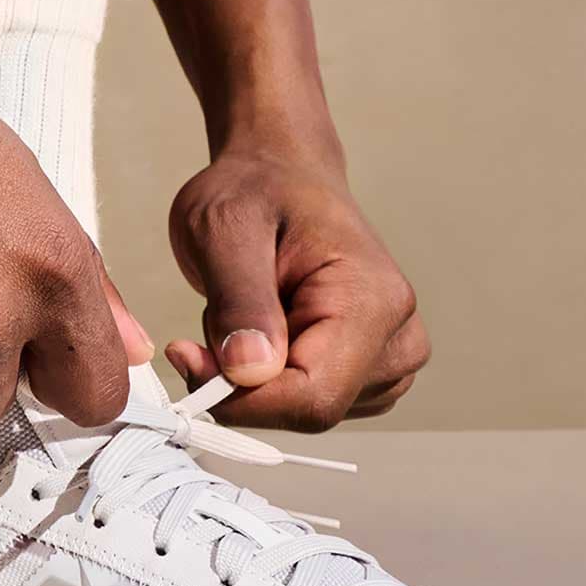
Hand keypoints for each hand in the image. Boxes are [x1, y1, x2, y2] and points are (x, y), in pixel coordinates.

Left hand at [161, 141, 428, 430]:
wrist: (282, 174)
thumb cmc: (256, 190)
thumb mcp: (224, 228)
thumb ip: (239, 300)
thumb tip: (249, 372)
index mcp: (373, 300)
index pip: (313, 397)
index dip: (242, 398)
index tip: (188, 356)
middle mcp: (398, 337)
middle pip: (310, 409)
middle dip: (243, 386)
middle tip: (203, 333)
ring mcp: (391, 360)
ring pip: (303, 411)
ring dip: (253, 380)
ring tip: (242, 314)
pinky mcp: (372, 373)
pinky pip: (307, 404)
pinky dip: (268, 382)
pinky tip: (261, 331)